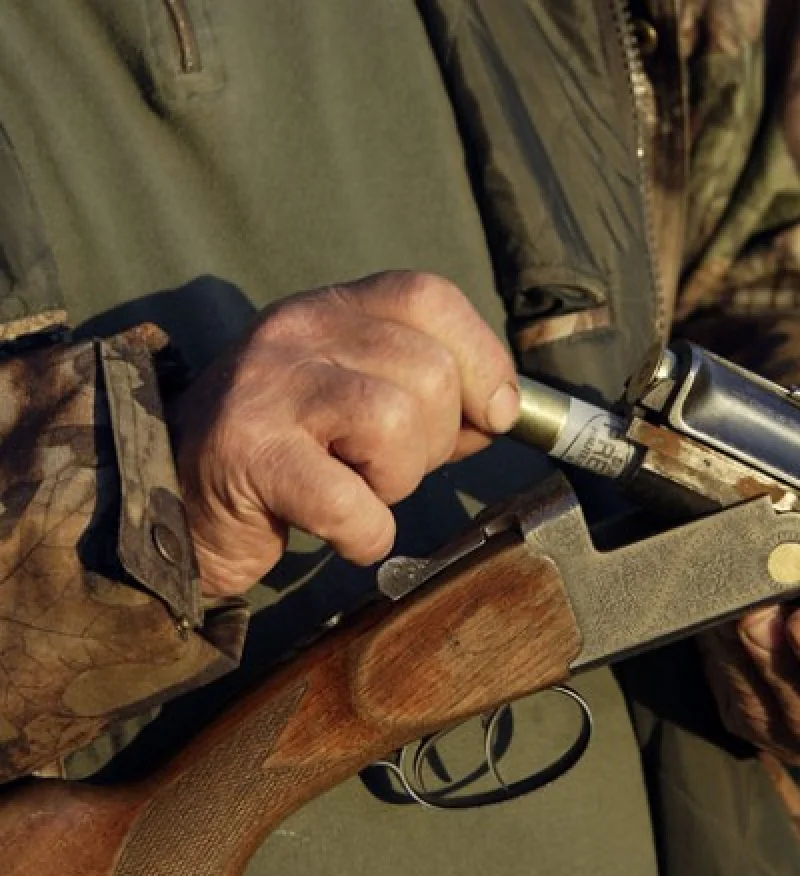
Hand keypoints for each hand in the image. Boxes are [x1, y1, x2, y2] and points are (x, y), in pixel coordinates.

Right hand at [174, 271, 518, 597]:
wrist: (175, 497)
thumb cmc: (291, 452)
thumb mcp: (363, 401)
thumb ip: (433, 398)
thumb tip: (504, 410)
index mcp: (332, 310)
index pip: (430, 298)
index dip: (483, 357)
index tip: (495, 414)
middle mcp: (297, 333)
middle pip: (428, 371)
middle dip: (435, 441)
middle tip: (389, 468)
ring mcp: (268, 390)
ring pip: (395, 424)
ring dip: (396, 482)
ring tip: (358, 490)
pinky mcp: (248, 456)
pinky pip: (349, 503)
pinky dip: (366, 533)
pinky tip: (344, 531)